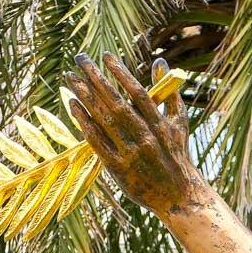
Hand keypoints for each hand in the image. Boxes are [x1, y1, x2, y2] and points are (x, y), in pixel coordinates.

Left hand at [66, 54, 208, 219]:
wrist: (177, 196)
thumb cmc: (177, 156)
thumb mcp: (179, 123)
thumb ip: (169, 92)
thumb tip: (160, 61)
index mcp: (161, 124)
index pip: (138, 93)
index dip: (121, 73)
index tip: (106, 56)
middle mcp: (146, 137)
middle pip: (117, 103)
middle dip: (97, 79)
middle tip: (81, 60)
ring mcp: (131, 154)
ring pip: (105, 121)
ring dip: (86, 98)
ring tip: (72, 79)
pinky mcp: (118, 169)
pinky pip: (98, 142)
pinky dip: (85, 123)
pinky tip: (73, 106)